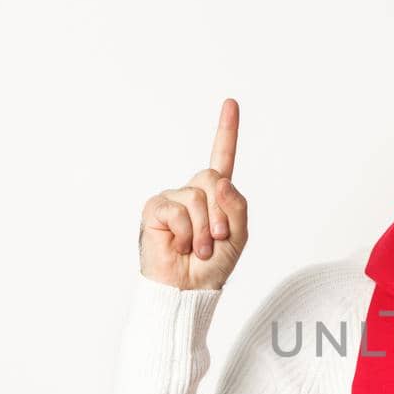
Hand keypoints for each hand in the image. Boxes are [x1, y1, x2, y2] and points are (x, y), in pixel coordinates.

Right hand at [139, 98, 248, 290]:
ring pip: (197, 197)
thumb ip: (236, 205)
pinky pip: (178, 210)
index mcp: (214, 196)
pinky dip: (187, 233)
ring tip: (199, 249)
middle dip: (221, 213)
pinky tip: (181, 246)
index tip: (230, 103)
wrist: (189, 289)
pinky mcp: (155, 209)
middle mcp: (192, 192)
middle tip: (217, 239)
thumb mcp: (238, 235)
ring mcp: (172, 199)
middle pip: (211, 178)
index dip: (226, 131)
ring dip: (205, 229)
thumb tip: (219, 179)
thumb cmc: (212, 266)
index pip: (221, 158)